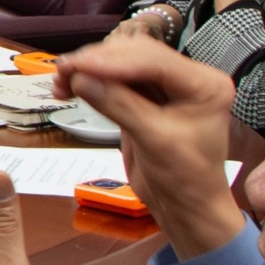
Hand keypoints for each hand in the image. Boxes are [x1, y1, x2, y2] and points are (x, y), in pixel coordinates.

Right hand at [51, 37, 250, 260]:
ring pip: (122, 65)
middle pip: (136, 56)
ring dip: (89, 71)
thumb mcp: (155, 141)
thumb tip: (79, 79)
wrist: (187, 209)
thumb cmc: (185, 179)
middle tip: (61, 71)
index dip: (113, 61)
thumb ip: (119, 106)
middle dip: (97, 62)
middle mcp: (187, 78)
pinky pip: (116, 82)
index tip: (77, 65)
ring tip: (59, 81)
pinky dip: (92, 83)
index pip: (154, 60)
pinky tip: (69, 89)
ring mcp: (165, 88)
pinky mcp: (146, 99)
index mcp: (204, 84)